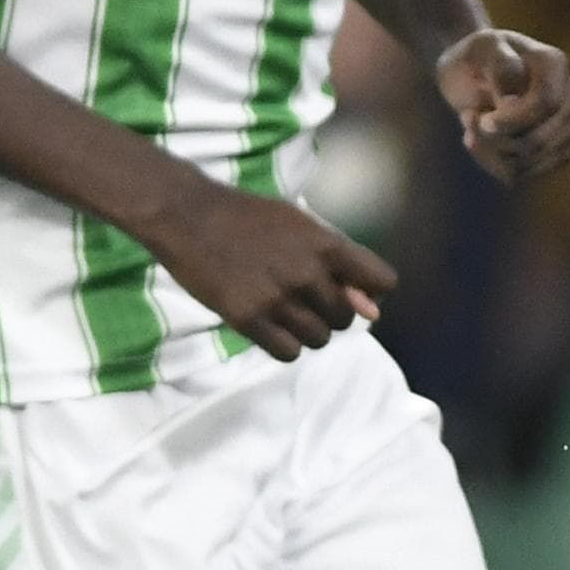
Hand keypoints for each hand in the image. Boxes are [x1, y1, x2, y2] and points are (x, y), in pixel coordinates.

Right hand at [143, 180, 393, 360]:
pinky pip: (288, 353)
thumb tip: (374, 310)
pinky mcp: (248, 320)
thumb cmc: (247, 216)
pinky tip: (268, 326)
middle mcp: (307, 274)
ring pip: (319, 339)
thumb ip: (340, 262)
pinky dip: (283, 345)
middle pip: (346, 318)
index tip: (348, 290)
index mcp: (326, 244)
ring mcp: (277, 299)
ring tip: (283, 312)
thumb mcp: (300, 224)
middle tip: (302, 298)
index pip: (382, 281)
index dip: (368, 291)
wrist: (188, 216)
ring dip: (306, 331)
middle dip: (329, 313)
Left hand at [437, 29, 569, 184]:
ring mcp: (569, 124)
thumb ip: (502, 68)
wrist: (473, 74)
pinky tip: (483, 145)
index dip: (512, 121)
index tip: (483, 120)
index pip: (546, 104)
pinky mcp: (557, 151)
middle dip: (497, 140)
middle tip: (469, 119)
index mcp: (555, 63)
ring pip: (531, 162)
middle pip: (540, 140)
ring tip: (473, 128)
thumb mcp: (480, 51)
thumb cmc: (475, 58)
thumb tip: (513, 102)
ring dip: (492, 152)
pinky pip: (525, 173)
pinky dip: (495, 165)